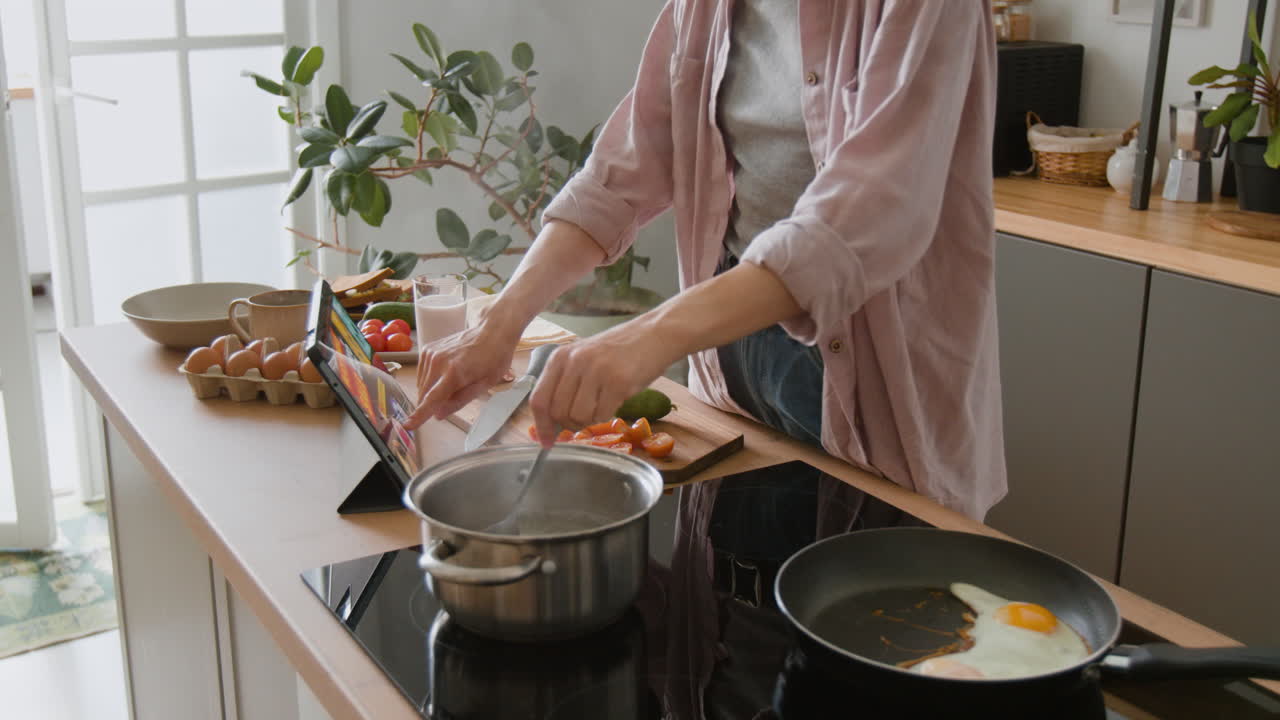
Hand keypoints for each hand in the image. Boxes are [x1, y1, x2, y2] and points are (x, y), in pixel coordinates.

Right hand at [403, 317, 522, 429]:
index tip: (408, 425)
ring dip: (431, 391)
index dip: (419, 415)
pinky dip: (430, 379)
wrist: (492, 331)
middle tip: (455, 395)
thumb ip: (460, 400)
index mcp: (454, 372)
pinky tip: (446, 374)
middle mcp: (438, 362)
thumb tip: (438, 415)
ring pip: (422, 385)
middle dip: (433, 403)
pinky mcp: (428, 349)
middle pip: (425, 394)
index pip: (432, 399)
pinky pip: (423, 373)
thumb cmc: (494, 358)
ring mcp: (431, 353)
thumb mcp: (484, 384)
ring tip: (454, 381)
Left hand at [528, 319, 675, 446]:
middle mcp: (574, 361)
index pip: (539, 399)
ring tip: (603, 404)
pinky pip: (602, 415)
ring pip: (579, 417)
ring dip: (590, 420)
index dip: (541, 426)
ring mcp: (596, 371)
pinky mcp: (618, 382)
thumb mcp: (584, 358)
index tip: (547, 442)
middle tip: (586, 417)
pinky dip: (608, 415)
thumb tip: (551, 422)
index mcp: (561, 357)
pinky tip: (616, 400)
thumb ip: (565, 383)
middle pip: (558, 413)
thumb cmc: (619, 351)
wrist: (655, 334)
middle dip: (570, 424)